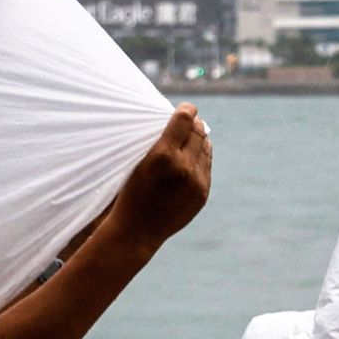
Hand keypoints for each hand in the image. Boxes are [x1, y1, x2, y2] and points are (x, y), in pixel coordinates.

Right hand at [103, 104, 212, 248]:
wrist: (137, 231)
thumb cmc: (131, 192)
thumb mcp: (138, 162)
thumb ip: (161, 142)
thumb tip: (183, 120)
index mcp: (162, 154)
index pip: (184, 119)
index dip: (187, 110)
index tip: (186, 108)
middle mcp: (183, 166)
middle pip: (197, 132)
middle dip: (194, 123)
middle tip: (190, 119)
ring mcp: (196, 181)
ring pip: (206, 148)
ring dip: (201, 138)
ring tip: (194, 135)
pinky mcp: (202, 193)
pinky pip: (207, 166)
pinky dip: (202, 156)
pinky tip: (195, 154)